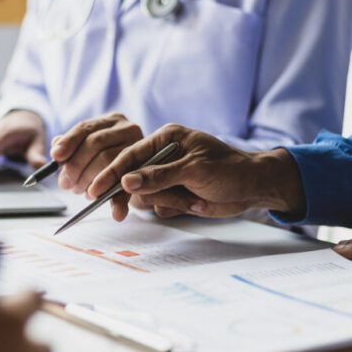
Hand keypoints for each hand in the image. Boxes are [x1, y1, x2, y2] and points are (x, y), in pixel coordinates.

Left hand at [50, 113, 142, 194]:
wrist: (142, 174)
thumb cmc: (109, 160)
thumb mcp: (91, 150)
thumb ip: (74, 147)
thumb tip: (56, 148)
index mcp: (112, 121)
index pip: (85, 128)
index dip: (68, 142)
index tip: (56, 157)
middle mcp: (128, 129)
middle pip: (95, 143)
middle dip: (76, 165)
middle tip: (66, 183)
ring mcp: (140, 148)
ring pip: (108, 161)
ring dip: (89, 180)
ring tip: (81, 190)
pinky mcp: (147, 170)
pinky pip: (128, 186)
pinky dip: (119, 202)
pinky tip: (116, 213)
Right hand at [87, 124, 305, 220]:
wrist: (256, 188)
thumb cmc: (231, 170)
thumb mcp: (195, 170)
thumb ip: (159, 176)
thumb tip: (126, 182)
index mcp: (167, 138)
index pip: (130, 155)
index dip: (111, 173)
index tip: (94, 189)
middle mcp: (164, 156)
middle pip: (132, 177)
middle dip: (133, 194)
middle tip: (117, 212)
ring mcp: (169, 176)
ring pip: (147, 195)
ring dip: (166, 202)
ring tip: (192, 200)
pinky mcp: (175, 193)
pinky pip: (160, 206)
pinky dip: (175, 208)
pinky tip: (196, 203)